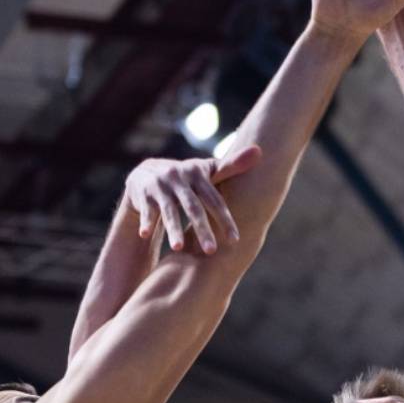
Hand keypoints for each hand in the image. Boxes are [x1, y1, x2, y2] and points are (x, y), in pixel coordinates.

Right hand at [124, 147, 261, 253]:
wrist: (146, 173)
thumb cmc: (187, 178)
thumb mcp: (207, 171)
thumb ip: (232, 166)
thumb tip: (260, 150)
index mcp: (197, 174)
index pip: (214, 200)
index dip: (225, 220)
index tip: (235, 240)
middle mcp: (178, 178)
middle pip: (193, 208)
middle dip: (202, 230)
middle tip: (211, 251)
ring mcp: (160, 186)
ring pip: (168, 211)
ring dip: (173, 230)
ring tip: (178, 249)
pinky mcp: (142, 194)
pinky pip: (146, 211)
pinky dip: (145, 222)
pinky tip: (144, 235)